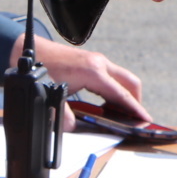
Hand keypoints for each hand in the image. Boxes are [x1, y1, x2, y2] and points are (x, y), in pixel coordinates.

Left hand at [12, 36, 150, 127]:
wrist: (30, 49)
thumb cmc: (41, 68)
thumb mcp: (51, 93)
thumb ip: (62, 113)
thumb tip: (72, 128)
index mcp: (92, 72)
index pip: (121, 94)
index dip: (135, 109)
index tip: (146, 121)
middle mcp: (99, 64)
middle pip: (130, 83)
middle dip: (136, 102)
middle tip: (136, 120)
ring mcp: (97, 61)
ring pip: (123, 79)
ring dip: (126, 96)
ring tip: (122, 116)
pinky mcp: (93, 63)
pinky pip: (113, 77)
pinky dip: (116, 91)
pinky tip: (108, 104)